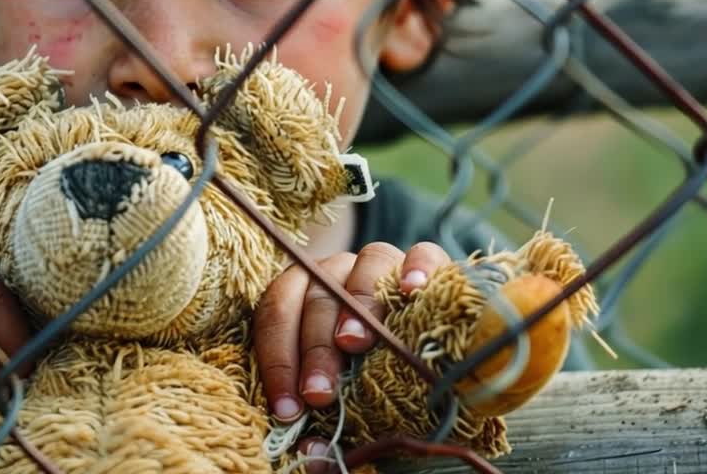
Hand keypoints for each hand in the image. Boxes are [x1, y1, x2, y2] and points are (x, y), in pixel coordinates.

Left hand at [254, 241, 451, 423]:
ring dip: (358, 305)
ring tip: (356, 343)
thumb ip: (326, 420)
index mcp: (305, 293)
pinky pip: (424, 252)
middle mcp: (339, 271)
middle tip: (320, 393)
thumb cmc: (373, 373)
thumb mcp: (342, 396)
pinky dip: (417, 268)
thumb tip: (312, 455)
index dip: (277, 361)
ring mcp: (384, 262)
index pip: (276, 312)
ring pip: (366, 264)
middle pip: (319, 295)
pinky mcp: (430, 263)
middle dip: (314, 348)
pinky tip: (412, 292)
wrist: (427, 340)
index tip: (288, 409)